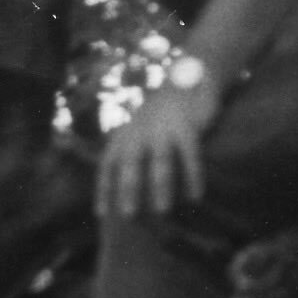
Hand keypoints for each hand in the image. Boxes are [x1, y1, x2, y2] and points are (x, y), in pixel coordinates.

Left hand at [102, 75, 212, 218]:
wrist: (185, 81)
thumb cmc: (159, 117)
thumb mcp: (137, 130)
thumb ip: (130, 154)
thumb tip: (127, 196)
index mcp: (124, 135)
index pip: (109, 164)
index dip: (104, 189)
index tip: (102, 214)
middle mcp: (140, 131)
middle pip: (131, 164)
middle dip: (128, 189)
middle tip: (129, 216)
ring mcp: (163, 128)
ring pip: (160, 160)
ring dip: (161, 186)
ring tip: (162, 211)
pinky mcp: (187, 126)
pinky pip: (190, 154)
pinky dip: (193, 176)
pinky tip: (196, 196)